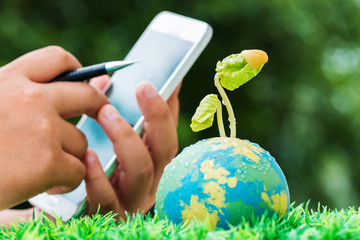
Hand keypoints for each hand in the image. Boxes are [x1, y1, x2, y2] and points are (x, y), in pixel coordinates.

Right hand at [0, 46, 108, 209]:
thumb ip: (23, 94)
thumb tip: (70, 87)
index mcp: (9, 80)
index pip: (57, 58)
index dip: (77, 70)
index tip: (84, 81)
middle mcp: (31, 99)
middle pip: (86, 96)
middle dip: (98, 106)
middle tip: (99, 114)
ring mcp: (43, 129)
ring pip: (81, 141)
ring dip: (69, 157)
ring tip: (42, 167)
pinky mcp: (49, 162)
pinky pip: (78, 170)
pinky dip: (66, 181)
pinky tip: (45, 185)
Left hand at [84, 77, 179, 217]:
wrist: (73, 208)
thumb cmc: (97, 167)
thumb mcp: (108, 139)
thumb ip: (111, 111)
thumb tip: (107, 78)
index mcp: (153, 161)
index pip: (170, 131)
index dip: (170, 107)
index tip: (169, 80)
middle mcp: (151, 179)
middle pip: (166, 149)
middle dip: (157, 116)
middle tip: (142, 87)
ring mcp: (132, 197)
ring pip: (141, 170)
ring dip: (126, 138)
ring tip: (107, 112)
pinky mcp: (109, 212)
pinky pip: (107, 196)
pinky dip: (99, 175)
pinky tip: (89, 155)